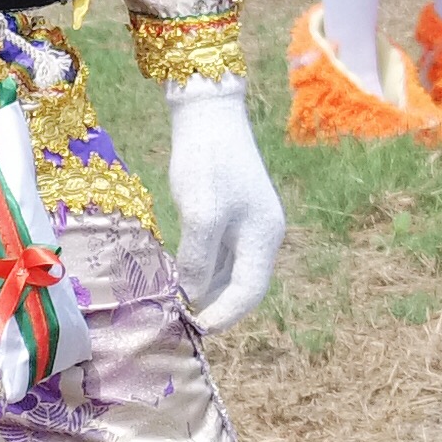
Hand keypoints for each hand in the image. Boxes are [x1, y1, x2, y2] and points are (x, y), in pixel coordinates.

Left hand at [164, 77, 285, 329]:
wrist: (208, 112)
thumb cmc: (208, 162)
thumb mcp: (201, 215)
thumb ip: (198, 260)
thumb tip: (190, 296)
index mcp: (264, 237)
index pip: (249, 292)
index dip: (225, 315)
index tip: (196, 329)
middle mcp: (262, 234)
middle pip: (242, 284)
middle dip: (215, 304)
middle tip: (182, 319)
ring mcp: (247, 222)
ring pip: (229, 268)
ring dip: (206, 287)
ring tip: (177, 300)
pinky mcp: (231, 210)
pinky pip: (219, 251)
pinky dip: (202, 266)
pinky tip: (180, 272)